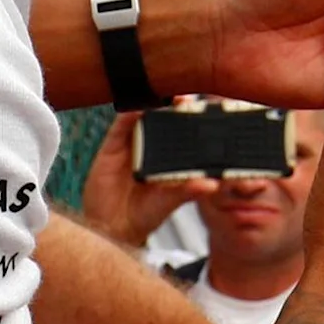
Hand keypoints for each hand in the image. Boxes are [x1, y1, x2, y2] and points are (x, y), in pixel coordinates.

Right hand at [74, 109, 198, 247]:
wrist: (112, 226)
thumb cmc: (145, 214)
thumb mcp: (169, 203)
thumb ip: (188, 191)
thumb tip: (211, 185)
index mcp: (171, 157)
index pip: (185, 131)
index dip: (194, 118)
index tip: (208, 108)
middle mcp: (153, 146)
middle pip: (165, 118)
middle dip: (176, 105)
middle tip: (188, 97)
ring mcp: (132, 143)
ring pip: (144, 116)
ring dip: (155, 103)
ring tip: (168, 97)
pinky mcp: (112, 146)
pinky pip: (120, 126)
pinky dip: (129, 114)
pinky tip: (138, 108)